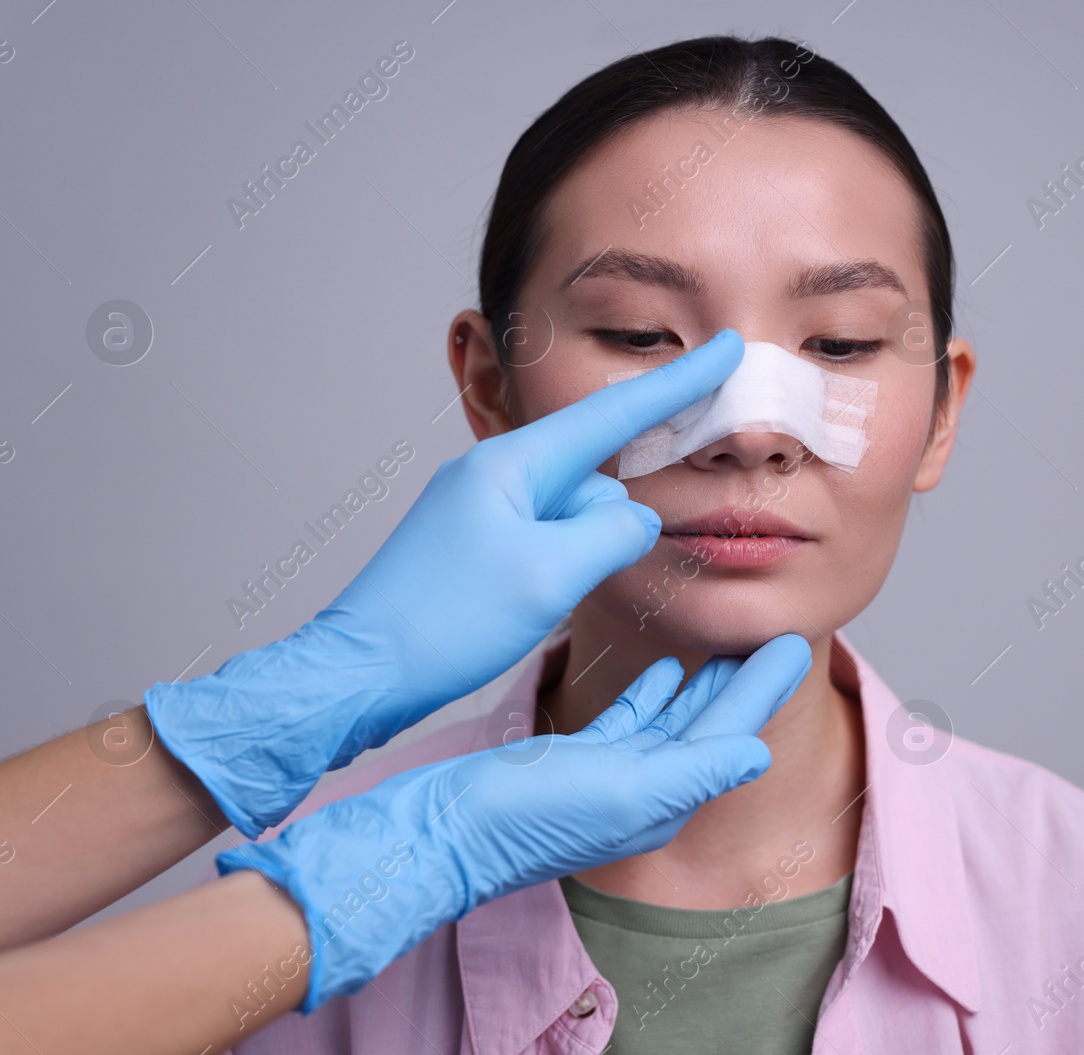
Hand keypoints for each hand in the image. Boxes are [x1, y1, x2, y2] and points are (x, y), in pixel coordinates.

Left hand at [145, 329, 745, 837]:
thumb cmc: (441, 625)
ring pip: (570, 514)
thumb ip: (610, 534)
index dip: (678, 384)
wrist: (356, 676)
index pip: (613, 414)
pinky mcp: (475, 551)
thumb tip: (635, 519)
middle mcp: (494, 476)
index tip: (727, 350)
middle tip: (623, 537)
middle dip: (622, 504)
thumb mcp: (548, 576)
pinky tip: (548, 599)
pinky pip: (544, 540)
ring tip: (545, 599)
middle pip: (593, 471)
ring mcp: (481, 512)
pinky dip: (565, 562)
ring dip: (586, 550)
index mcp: (511, 466)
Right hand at [216, 633, 811, 1010]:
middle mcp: (644, 793)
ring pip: (673, 723)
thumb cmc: (526, 819)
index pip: (728, 735)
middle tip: (778, 639)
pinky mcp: (573, 765)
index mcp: (663, 799)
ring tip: (731, 649)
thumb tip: (760, 753)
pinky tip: (663, 670)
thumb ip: (694, 770)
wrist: (443, 834)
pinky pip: (627, 724)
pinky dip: (649, 696)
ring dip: (704, 687)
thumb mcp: (622, 792)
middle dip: (745, 686)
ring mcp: (608, 779)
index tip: (798, 645)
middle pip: (709, 728)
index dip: (763, 690)